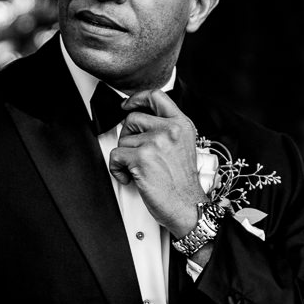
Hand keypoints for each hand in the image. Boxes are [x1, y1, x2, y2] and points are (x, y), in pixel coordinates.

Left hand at [109, 90, 204, 234]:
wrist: (188, 207)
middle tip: (136, 153)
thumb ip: (167, 130)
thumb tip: (142, 123)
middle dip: (128, 136)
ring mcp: (155, 143)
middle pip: (132, 118)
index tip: (128, 105)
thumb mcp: (183, 147)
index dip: (137, 98)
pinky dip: (117, 169)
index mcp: (181, 125)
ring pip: (123, 140)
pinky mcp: (141, 158)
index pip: (156, 97)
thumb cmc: (183, 183)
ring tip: (138, 170)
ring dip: (125, 156)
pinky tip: (129, 177)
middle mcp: (169, 130)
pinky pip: (115, 156)